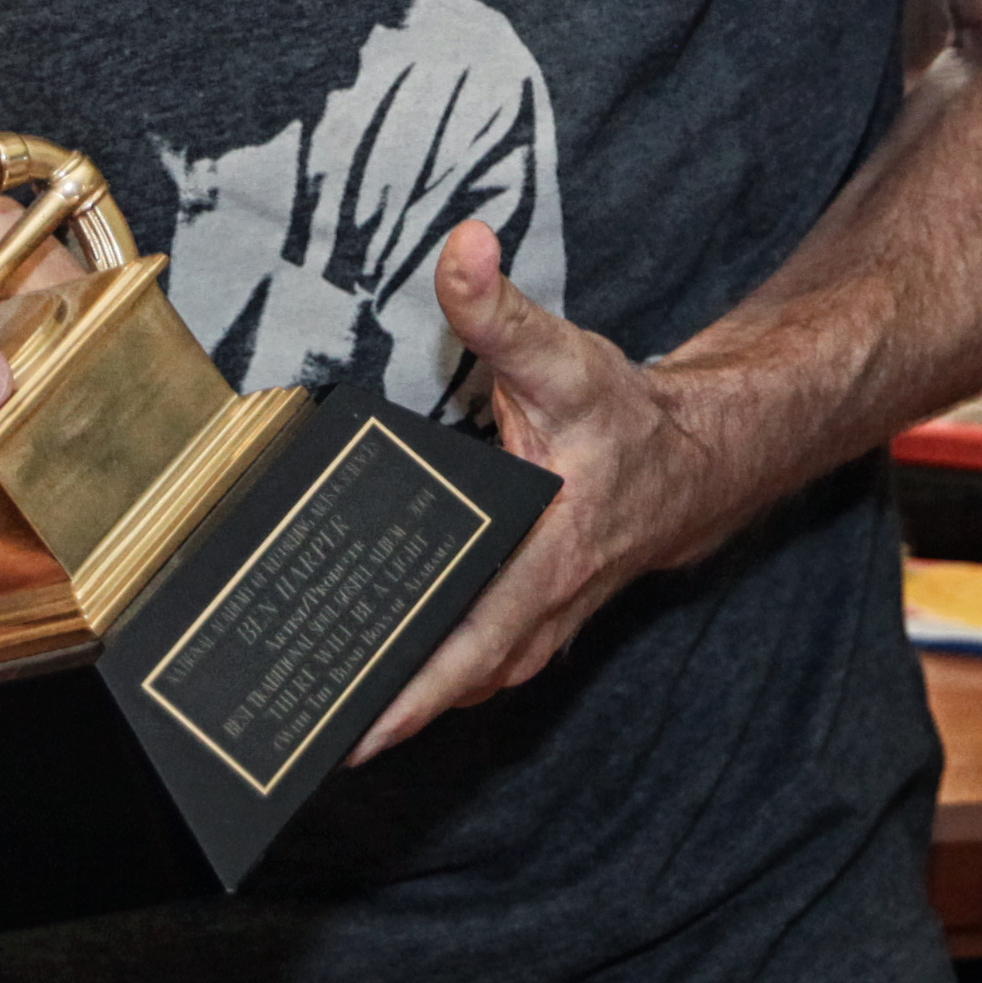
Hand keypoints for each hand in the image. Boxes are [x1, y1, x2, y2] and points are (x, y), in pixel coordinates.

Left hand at [349, 222, 765, 765]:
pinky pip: (464, 667)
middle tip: (284, 731)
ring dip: (391, 699)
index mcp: (543, 567)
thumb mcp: (564, 358)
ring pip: (453, 686)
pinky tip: (361, 665)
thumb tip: (462, 249)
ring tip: (302, 707)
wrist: (696, 464)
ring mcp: (534, 633)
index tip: (344, 733)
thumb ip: (500, 309)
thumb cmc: (626, 420)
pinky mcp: (527, 628)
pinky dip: (419, 675)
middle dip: (370, 712)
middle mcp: (536, 617)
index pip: (463, 652)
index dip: (404, 699)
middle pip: (443, 686)